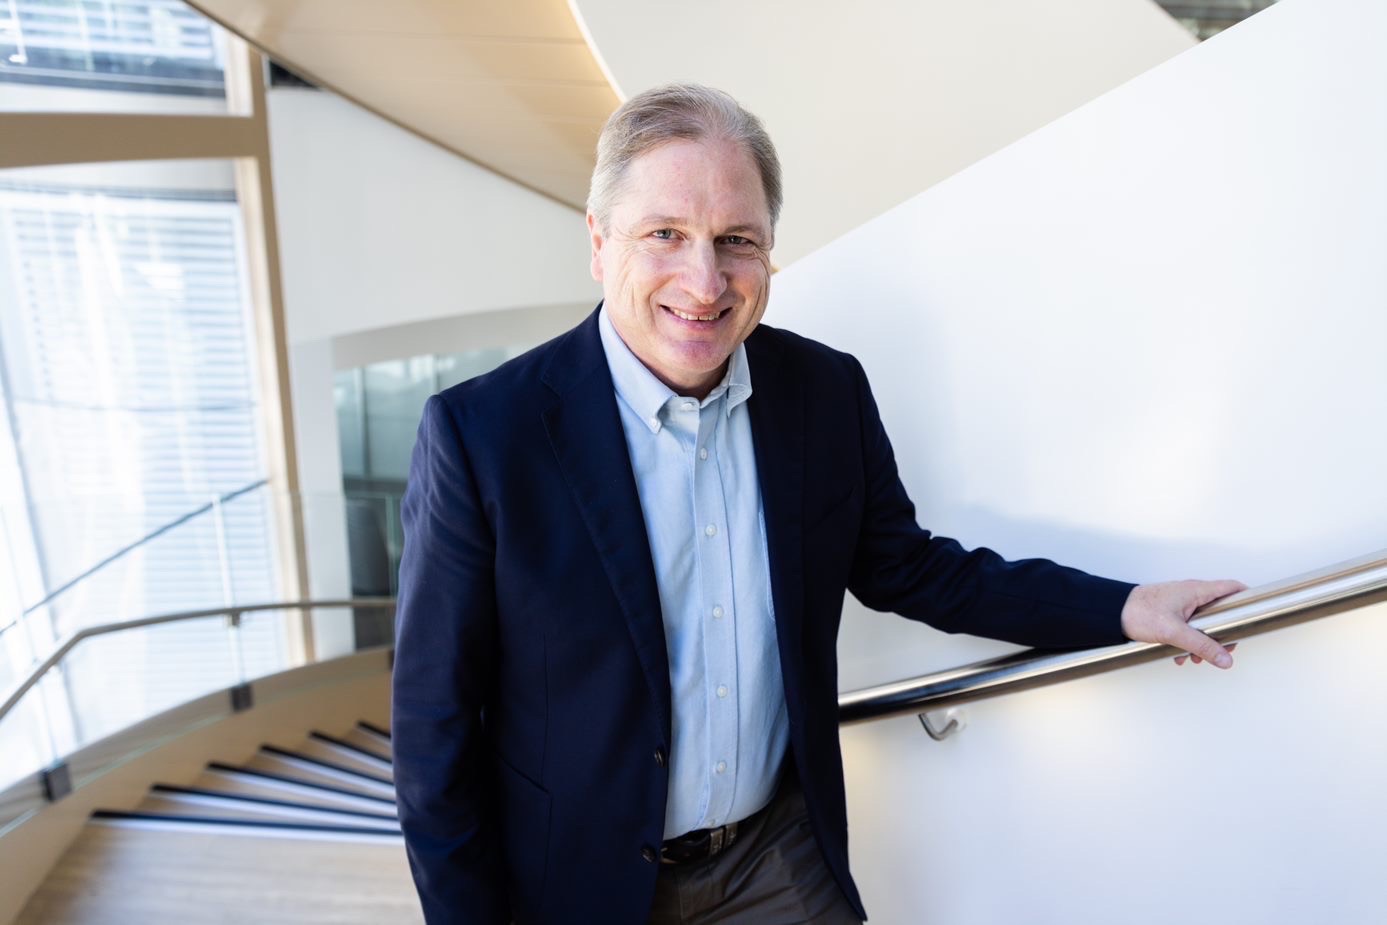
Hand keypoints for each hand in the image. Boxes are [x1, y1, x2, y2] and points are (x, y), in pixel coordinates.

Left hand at [1119, 579, 1246, 668]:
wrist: (1110, 612)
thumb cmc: (1138, 612)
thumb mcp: (1174, 632)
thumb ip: (1201, 646)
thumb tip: (1224, 659)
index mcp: (1196, 591)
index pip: (1232, 588)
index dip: (1247, 599)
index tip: (1253, 615)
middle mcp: (1190, 594)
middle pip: (1221, 610)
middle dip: (1222, 633)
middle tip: (1222, 650)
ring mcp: (1180, 603)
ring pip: (1203, 622)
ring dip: (1202, 641)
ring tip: (1194, 658)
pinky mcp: (1170, 612)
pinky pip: (1188, 626)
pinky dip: (1187, 641)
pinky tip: (1178, 655)